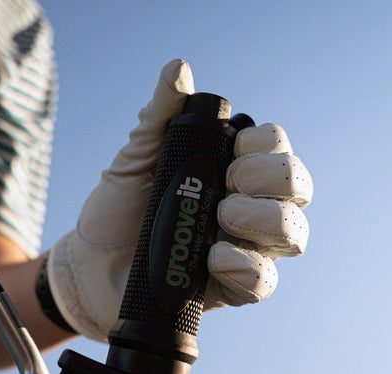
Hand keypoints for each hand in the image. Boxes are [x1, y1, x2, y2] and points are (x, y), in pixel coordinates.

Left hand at [47, 59, 312, 340]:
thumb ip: (159, 117)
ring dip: (266, 220)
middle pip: (297, 188)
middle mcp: (248, 206)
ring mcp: (244, 247)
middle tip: (227, 184)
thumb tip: (178, 69)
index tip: (232, 151)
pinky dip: (247, 267)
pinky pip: (263, 282)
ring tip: (222, 216)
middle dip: (272, 180)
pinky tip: (214, 258)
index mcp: (230, 170)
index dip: (265, 146)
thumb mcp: (134, 159)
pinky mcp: (232, 287)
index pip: (275, 147)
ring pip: (293, 235)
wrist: (94, 267)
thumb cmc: (118, 210)